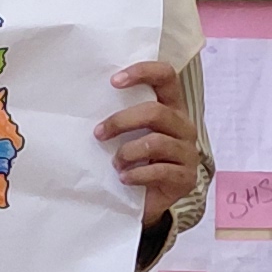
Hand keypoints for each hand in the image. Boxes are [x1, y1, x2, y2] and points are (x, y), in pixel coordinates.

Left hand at [99, 58, 200, 216]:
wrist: (148, 199)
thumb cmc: (134, 159)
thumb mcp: (127, 134)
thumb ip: (120, 115)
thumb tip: (84, 100)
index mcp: (171, 108)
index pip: (167, 77)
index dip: (143, 72)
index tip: (113, 81)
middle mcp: (183, 126)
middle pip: (156, 112)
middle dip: (121, 121)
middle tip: (98, 133)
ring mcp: (188, 152)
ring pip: (156, 142)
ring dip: (126, 152)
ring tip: (115, 163)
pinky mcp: (186, 177)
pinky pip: (159, 171)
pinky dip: (136, 174)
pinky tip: (124, 178)